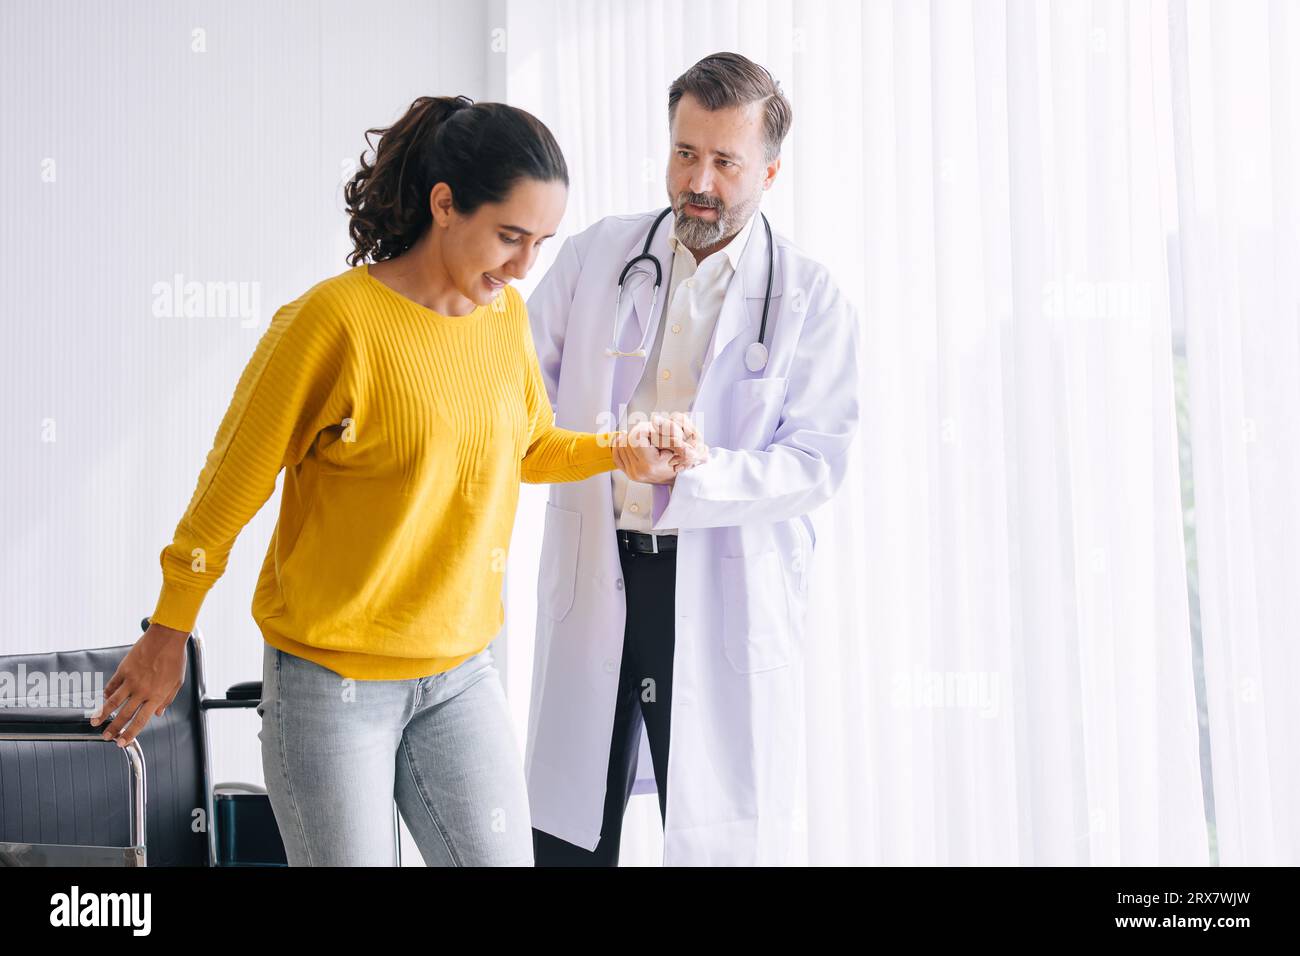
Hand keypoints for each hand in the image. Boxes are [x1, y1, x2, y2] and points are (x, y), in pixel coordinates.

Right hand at [88, 622, 189, 747]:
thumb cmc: (175, 658)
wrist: (167, 637)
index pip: (141, 721)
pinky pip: (112, 685)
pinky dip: (106, 693)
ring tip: (95, 722)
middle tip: (106, 737)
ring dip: (102, 714)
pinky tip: (103, 699)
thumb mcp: (177, 682)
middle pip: (124, 715)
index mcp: (156, 696)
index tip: (122, 742)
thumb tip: (158, 714)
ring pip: (113, 702)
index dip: (130, 734)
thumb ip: (167, 699)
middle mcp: (142, 691)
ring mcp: (131, 680)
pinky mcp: (124, 669)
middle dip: (114, 728)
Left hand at [612, 415, 708, 483]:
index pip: (636, 436)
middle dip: (639, 432)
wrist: (684, 478)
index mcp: (650, 464)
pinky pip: (617, 453)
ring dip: (633, 438)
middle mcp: (639, 471)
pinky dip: (620, 444)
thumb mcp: (683, 442)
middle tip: (653, 436)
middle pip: (627, 439)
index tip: (656, 433)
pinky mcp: (629, 473)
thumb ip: (670, 429)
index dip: (646, 429)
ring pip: (621, 444)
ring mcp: (632, 473)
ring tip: (648, 442)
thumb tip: (654, 420)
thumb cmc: (685, 459)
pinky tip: (628, 440)